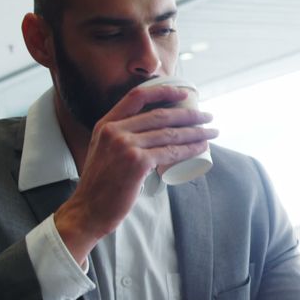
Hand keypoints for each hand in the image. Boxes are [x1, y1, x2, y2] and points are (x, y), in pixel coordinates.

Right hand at [55, 84, 217, 262]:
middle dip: (189, 114)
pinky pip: (170, 152)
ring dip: (196, 132)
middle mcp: (115, 130)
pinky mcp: (137, 163)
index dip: (164, 90)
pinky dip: (189, 149)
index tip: (185, 93)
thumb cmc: (100, 184)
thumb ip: (119, 137)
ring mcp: (125, 146)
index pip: (138, 96)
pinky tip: (200, 148)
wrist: (88, 209)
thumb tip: (148, 132)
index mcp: (106, 123)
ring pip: (169, 133)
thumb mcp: (103, 149)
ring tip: (211, 132)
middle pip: (160, 115)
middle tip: (208, 116)